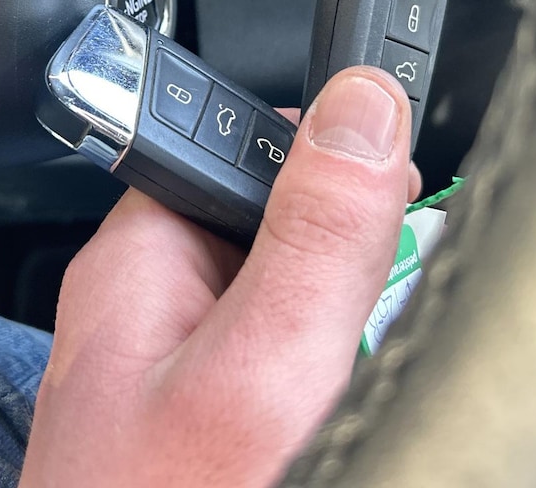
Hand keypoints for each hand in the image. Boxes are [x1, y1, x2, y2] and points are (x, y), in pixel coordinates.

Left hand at [20, 67, 420, 487]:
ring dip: (343, 338)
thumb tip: (361, 108)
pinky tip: (331, 419)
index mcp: (142, 263)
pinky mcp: (204, 426)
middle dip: (344, 266)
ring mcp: (177, 376)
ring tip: (344, 393)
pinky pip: (282, 373)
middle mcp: (151, 310)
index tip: (394, 184)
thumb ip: (315, 237)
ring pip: (290, 308)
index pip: (237, 147)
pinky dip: (324, 386)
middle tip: (367, 330)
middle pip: (275, 229)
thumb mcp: (263, 369)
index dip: (323, 155)